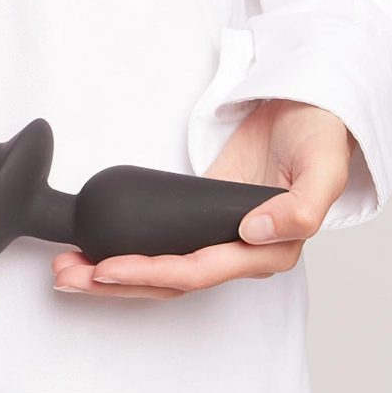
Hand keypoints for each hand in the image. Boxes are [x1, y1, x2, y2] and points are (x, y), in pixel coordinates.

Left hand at [51, 99, 356, 298]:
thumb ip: (301, 206)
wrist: (308, 109)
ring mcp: (217, 239)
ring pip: (160, 270)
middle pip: (170, 282)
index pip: (200, 272)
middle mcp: (241, 253)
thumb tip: (257, 231)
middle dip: (117, 283)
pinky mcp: (199, 221)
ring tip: (67, 272)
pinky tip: (94, 250)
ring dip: (113, 276)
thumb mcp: (324, 167)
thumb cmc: (319, 137)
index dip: (151, 273)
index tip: (108, 268)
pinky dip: (126, 251)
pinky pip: (161, 247)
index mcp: (270, 250)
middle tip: (68, 277)